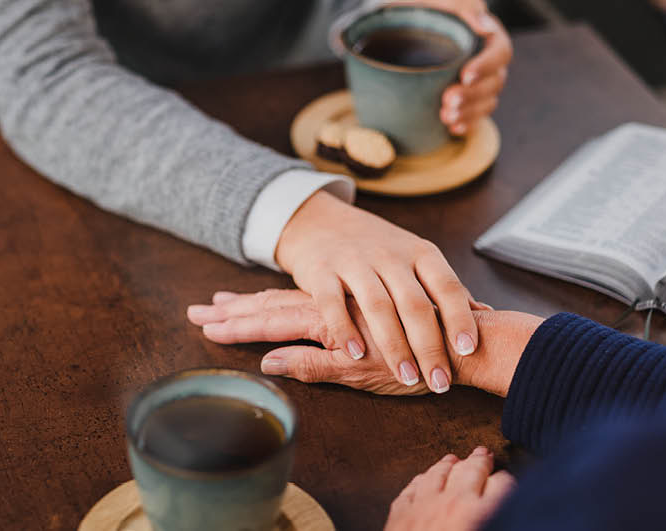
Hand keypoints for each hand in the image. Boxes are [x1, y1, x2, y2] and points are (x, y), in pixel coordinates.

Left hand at [187, 288, 542, 396]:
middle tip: (194, 312)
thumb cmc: (418, 348)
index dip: (242, 309)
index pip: (277, 305)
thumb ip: (314, 357)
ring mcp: (345, 315)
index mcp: (331, 309)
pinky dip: (295, 348)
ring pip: (285, 314)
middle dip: (230, 312)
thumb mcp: (356, 359)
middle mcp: (334, 306)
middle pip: (271, 306)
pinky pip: (323, 339)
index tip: (209, 307)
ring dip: (247, 321)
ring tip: (210, 324)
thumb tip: (269, 359)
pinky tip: (268, 353)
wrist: (471, 340)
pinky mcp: (363, 334)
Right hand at [274, 192, 481, 392]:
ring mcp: (354, 262)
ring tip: (407, 378)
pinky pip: (333, 302)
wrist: (320, 222)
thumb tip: (488, 315)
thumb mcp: (416, 258)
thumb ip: (445, 289)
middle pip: (414, 303)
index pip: (446, 286)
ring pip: (378, 306)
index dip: (459, 317)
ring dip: (394, 346)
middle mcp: (389, 255)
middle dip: (429, 346)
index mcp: (419, 253)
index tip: (468, 350)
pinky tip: (355, 354)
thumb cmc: (377, 248)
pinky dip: (345, 329)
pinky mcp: (321, 271)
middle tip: (440, 381)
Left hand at [385, 447, 514, 530]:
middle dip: (481, 460)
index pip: (502, 485)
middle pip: (472, 470)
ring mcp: (423, 505)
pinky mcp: (400, 515)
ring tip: (454, 458)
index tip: (508, 482)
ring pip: (438, 473)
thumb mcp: (485, 530)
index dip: (507, 481)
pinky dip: (420, 480)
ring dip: (448, 464)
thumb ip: (497, 520)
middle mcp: (453, 504)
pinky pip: (411, 488)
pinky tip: (423, 478)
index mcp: (480, 515)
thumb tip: (509, 518)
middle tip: (485, 454)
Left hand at [387, 0, 512, 136]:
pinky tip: (451, 128)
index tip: (464, 75)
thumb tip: (484, 25)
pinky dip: (466, 124)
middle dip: (473, 94)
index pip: (500, 51)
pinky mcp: (466, 98)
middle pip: (495, 81)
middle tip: (448, 100)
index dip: (486, 66)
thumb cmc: (419, 10)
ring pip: (487, 101)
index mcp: (486, 34)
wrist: (395, 30)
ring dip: (469, 112)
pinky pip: (475, 116)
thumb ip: (459, 4)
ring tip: (446, 116)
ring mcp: (478, 81)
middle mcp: (487, 59)